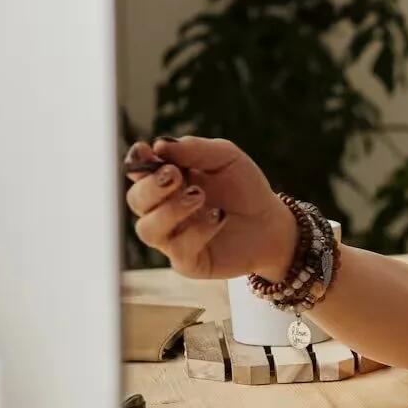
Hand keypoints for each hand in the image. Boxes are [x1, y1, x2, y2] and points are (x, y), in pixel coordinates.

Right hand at [122, 137, 294, 278]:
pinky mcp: (188, 261)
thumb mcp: (226, 158)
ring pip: (147, 229)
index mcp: (167, 180)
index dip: (136, 161)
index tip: (145, 151)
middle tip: (175, 175)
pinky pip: (178, 249)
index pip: (138, 171)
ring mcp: (172, 237)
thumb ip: (194, 149)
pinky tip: (219, 216)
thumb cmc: (244, 187)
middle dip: (151, 187)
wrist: (271, 223)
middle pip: (136, 200)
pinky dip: (198, 230)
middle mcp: (163, 210)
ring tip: (199, 196)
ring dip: (170, 210)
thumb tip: (159, 145)